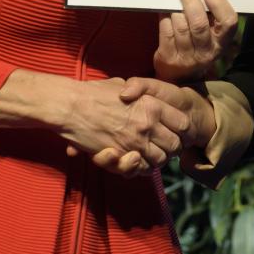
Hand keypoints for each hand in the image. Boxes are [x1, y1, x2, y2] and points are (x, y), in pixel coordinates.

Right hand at [74, 78, 218, 176]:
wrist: (71, 106)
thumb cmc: (93, 93)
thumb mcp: (121, 84)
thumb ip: (136, 90)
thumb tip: (137, 94)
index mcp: (152, 105)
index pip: (183, 123)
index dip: (180, 129)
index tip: (172, 130)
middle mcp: (148, 124)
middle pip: (175, 145)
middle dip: (170, 148)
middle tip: (161, 146)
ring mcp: (135, 142)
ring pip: (160, 160)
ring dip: (156, 159)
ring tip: (146, 153)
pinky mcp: (120, 155)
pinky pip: (141, 169)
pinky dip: (140, 168)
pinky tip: (134, 159)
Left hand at [153, 0, 238, 82]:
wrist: (179, 78)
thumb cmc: (197, 47)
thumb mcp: (210, 36)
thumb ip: (209, 16)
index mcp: (221, 43)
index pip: (228, 22)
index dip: (219, 3)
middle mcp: (206, 52)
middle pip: (199, 23)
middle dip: (190, 0)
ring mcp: (186, 56)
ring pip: (180, 26)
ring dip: (175, 7)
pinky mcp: (168, 57)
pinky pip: (166, 31)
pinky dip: (164, 16)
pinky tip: (163, 7)